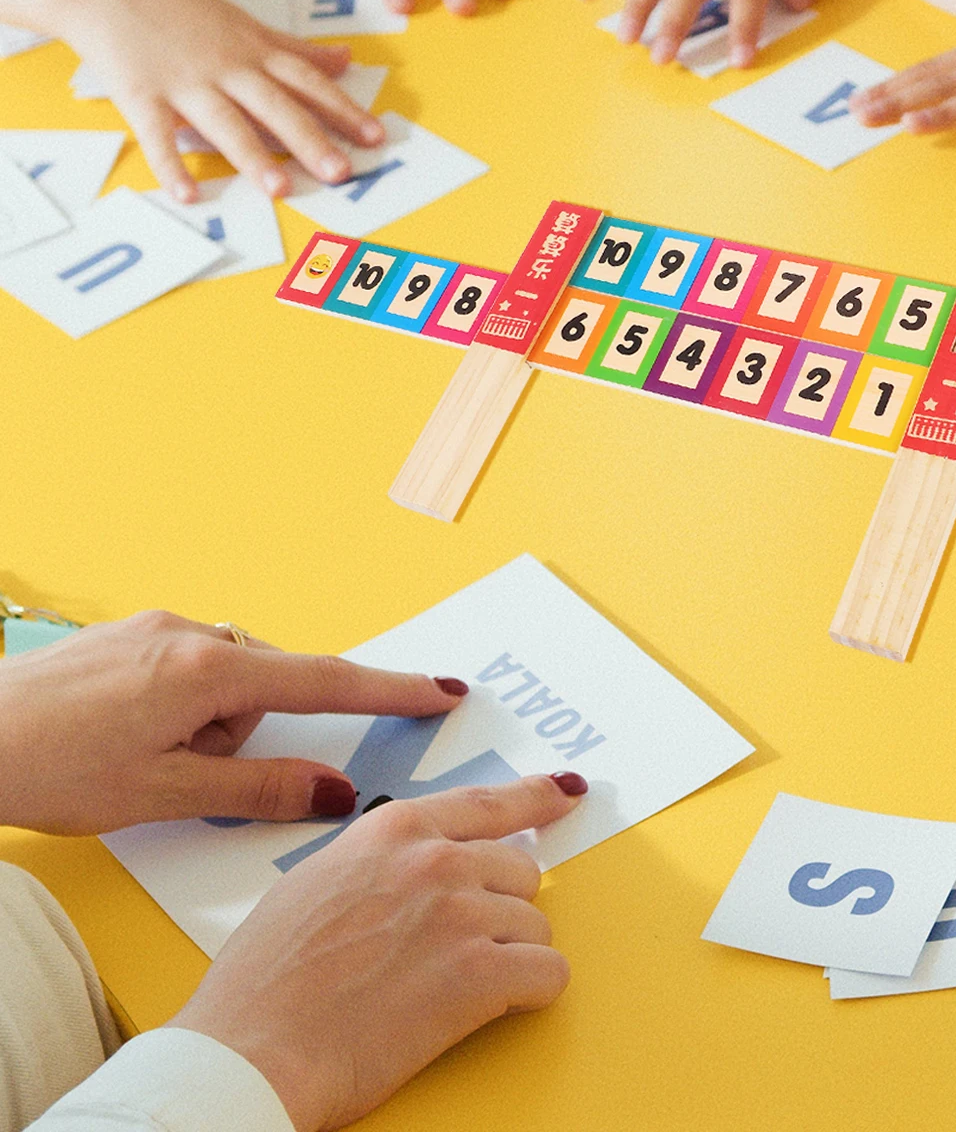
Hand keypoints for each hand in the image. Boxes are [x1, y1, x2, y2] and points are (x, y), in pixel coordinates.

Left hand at [0, 610, 474, 832]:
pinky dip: (177, 706)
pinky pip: (187, 668)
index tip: (442, 690)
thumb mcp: (162, 795)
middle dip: (244, 736)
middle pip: (266, 688)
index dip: (390, 691)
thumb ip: (259, 789)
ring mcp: (157, 628)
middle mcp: (192, 634)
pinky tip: (123, 735)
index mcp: (209, 672)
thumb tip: (335, 791)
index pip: (325, 682)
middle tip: (181, 773)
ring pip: (224, 683)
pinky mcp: (129, 634)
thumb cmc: (45, 766)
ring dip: (205, 725)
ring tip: (135, 760)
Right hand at [67, 0, 382, 202]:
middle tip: (342, 172)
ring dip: (253, 157)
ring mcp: (184, 83)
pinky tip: (188, 195)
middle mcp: (227, 68)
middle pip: (276, 106)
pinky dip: (170, 165)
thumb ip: (296, 48)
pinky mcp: (141, 95)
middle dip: (311, 139)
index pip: (308, 82)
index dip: (343, 109)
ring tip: (282, 189)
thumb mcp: (245, 23)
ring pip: (225, 122)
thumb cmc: (181, 10)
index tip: (375, 136)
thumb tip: (347, 58)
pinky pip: (158, 135)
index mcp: (254, 51)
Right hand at [174, 775, 583, 1131]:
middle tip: (456, 950)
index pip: (487, 802)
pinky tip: (489, 1008)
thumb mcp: (315, 884)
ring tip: (449, 989)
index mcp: (393, 831)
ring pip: (535, 925)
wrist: (248, 1054)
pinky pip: (549, 974)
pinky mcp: (480, 972)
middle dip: (499, 910)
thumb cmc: (262, 986)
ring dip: (509, 957)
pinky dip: (530, 995)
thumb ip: (378, 863)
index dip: (535, 796)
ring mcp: (461, 911)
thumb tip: (409, 871)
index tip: (565, 790)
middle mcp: (436, 859)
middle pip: (520, 870)